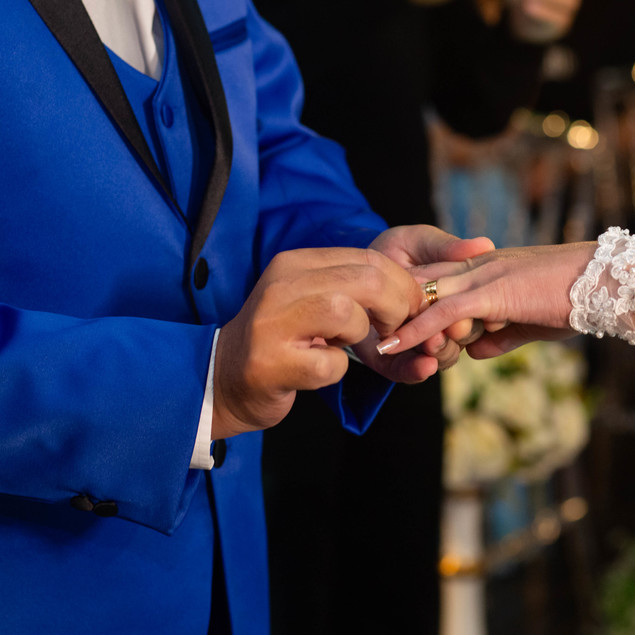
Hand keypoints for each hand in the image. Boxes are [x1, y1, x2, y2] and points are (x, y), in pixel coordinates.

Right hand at [212, 247, 424, 438]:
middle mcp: (281, 285)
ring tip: (343, 347)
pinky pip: (332, 363)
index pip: (368, 257)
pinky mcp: (273, 364)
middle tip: (393, 331)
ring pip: (348, 314)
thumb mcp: (310, 300)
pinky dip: (336, 371)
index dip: (402, 284)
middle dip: (396, 307)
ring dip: (361, 337)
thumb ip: (350, 287)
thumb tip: (413, 291)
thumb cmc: (281, 340)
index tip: (410, 308)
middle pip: (366, 279)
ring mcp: (273, 324)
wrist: (221, 378)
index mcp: (294, 263)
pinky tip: (316, 370)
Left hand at [362, 225, 494, 377]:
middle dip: (458, 335)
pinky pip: (406, 372)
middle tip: (453, 329)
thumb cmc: (394, 248)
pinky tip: (424, 365)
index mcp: (455, 297)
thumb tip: (484, 245)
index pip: (474, 311)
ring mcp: (418, 342)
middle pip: (461, 337)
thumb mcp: (421, 240)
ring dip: (441, 352)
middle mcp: (441, 323)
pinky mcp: (391, 358)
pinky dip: (417, 370)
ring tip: (433, 342)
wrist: (354, 263)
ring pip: (441, 357)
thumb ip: (447, 247)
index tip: (476, 312)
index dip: (476, 314)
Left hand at [378, 241, 596, 359]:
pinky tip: (393, 347)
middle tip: (361, 333)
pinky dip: (415, 331)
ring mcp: (481, 278)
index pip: (436, 281)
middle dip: (389, 309)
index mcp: (486, 270)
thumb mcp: (531, 322)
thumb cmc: (577, 300)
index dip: (408, 303)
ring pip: (424, 298)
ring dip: (394, 323)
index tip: (383, 325)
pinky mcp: (490, 294)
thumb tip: (476, 352)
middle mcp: (477, 268)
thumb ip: (502, 335)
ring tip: (366, 345)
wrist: (605, 282)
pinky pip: (442, 314)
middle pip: (419, 284)